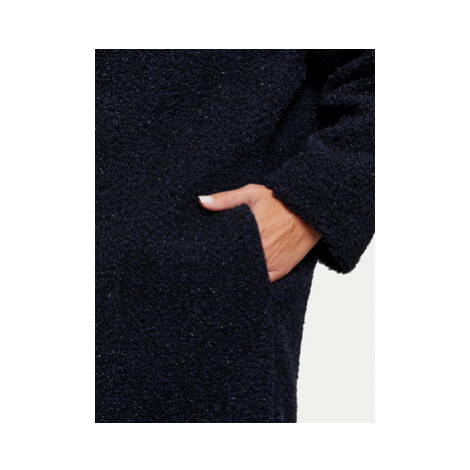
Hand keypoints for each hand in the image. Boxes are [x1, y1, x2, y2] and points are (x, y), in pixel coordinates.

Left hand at [198, 184, 320, 282]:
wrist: (310, 211)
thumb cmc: (280, 201)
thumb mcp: (252, 194)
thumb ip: (225, 199)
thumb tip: (201, 201)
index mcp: (251, 233)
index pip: (225, 251)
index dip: (213, 255)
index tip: (202, 256)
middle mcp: (262, 251)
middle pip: (235, 265)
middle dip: (222, 266)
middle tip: (208, 266)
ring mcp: (272, 263)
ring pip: (247, 276)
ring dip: (237, 274)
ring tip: (222, 274)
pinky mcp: (280, 270)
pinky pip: (262, 282)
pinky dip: (252, 281)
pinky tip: (242, 277)